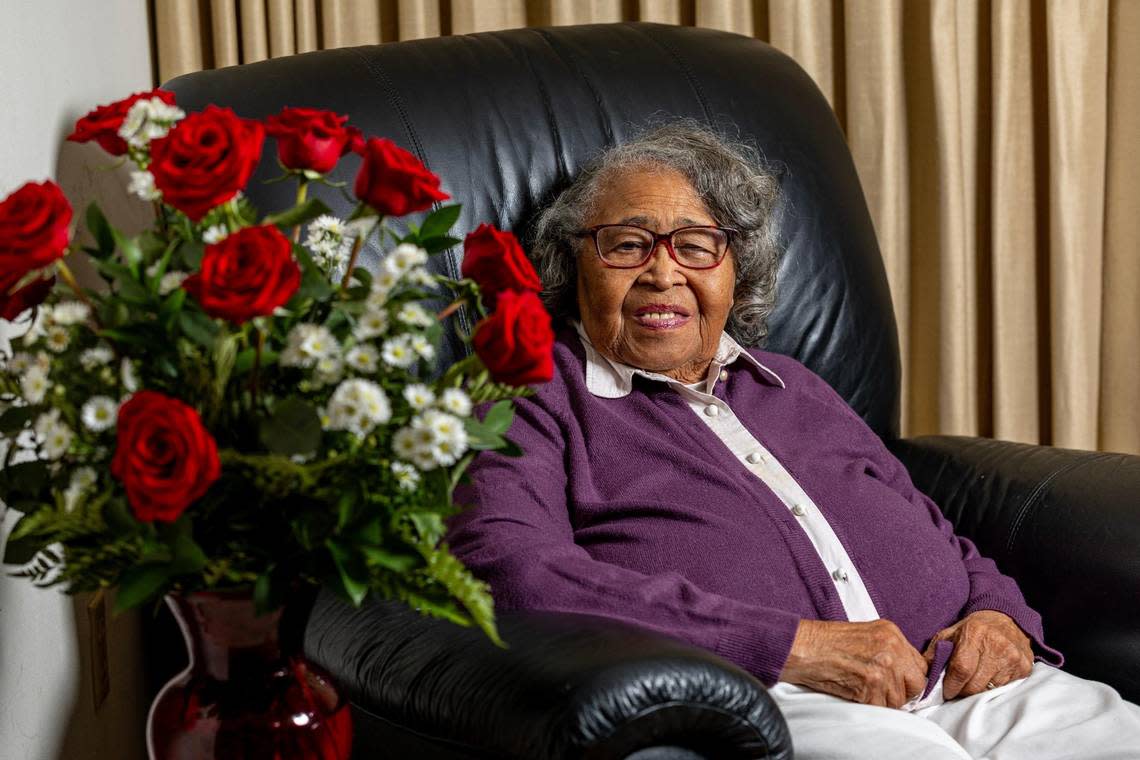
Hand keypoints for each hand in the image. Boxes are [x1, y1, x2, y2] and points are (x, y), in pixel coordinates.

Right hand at [779, 619, 927, 707]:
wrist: (801, 646)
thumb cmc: (824, 641)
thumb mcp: (864, 634)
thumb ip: (887, 649)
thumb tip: (902, 672)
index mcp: (890, 632)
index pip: (919, 664)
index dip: (908, 678)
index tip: (897, 683)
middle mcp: (891, 647)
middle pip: (916, 683)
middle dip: (901, 692)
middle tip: (880, 691)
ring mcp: (882, 666)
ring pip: (898, 700)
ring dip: (881, 701)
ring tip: (860, 690)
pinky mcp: (870, 684)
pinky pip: (880, 707)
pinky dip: (868, 706)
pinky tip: (853, 693)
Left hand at [924, 610, 1033, 699]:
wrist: (1006, 619)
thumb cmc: (974, 629)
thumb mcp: (951, 633)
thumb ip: (936, 651)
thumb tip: (925, 675)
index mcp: (976, 634)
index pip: (961, 668)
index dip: (951, 685)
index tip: (946, 691)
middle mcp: (997, 645)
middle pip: (975, 684)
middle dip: (963, 691)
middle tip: (958, 688)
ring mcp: (1013, 657)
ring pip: (990, 689)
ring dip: (978, 691)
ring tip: (973, 681)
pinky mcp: (1024, 667)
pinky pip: (1005, 688)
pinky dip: (993, 687)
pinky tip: (988, 677)